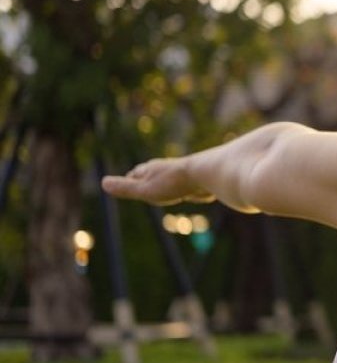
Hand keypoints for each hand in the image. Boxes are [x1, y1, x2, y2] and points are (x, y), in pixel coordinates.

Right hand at [101, 158, 215, 205]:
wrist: (207, 175)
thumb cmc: (173, 183)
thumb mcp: (145, 189)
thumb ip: (126, 188)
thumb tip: (103, 183)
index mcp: (151, 170)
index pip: (135, 175)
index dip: (129, 180)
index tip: (122, 181)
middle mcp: (165, 170)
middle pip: (151, 174)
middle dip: (144, 178)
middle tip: (137, 180)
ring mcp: (180, 175)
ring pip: (168, 179)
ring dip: (163, 183)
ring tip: (160, 187)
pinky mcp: (195, 181)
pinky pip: (185, 185)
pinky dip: (181, 188)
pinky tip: (186, 191)